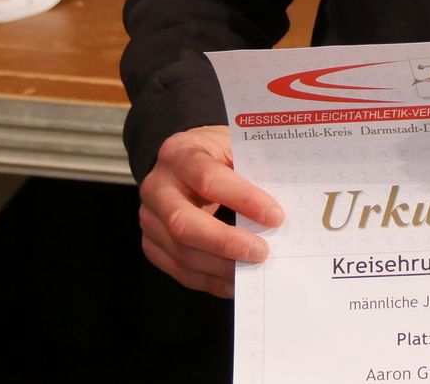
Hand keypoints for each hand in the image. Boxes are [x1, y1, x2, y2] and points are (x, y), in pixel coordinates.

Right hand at [138, 125, 284, 297]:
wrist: (177, 161)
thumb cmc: (212, 153)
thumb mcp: (230, 147)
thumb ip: (250, 171)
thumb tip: (279, 211)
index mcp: (180, 154)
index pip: (208, 179)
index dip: (243, 199)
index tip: (275, 216)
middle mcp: (157, 188)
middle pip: (183, 223)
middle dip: (226, 242)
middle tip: (261, 252)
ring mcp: (150, 219)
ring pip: (182, 252)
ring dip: (222, 267)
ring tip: (254, 269)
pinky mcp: (152, 244)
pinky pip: (179, 270)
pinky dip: (210, 280)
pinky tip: (235, 282)